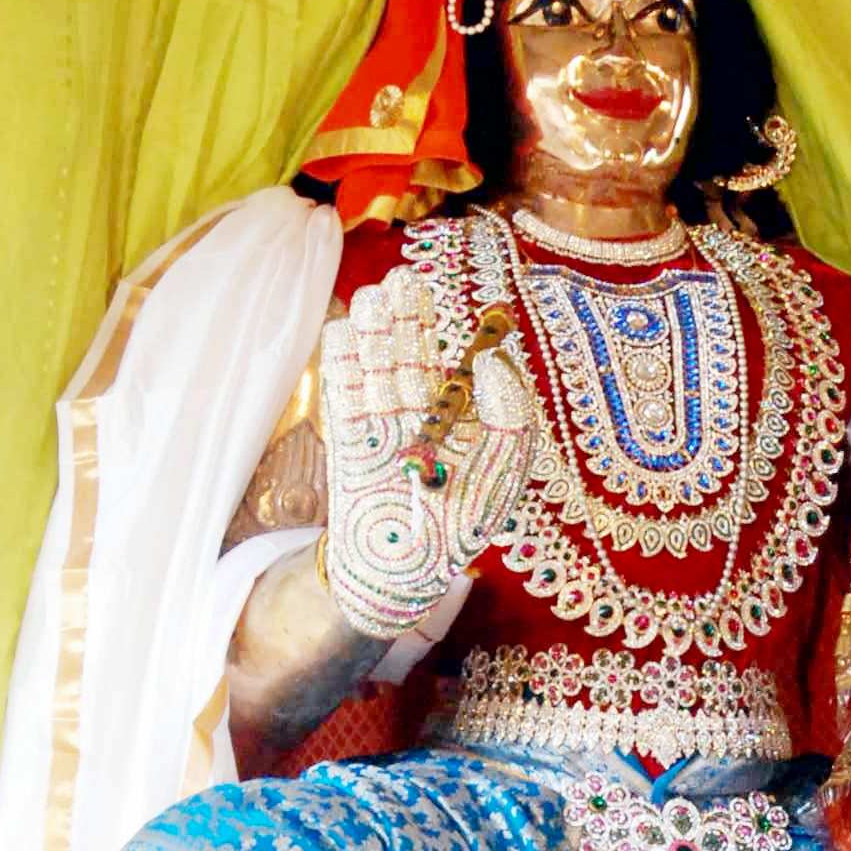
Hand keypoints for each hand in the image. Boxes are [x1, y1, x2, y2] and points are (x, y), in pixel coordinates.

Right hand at [320, 273, 538, 639]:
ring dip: (371, 332)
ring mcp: (377, 429)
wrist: (408, 571)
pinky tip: (344, 331)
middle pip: (405, 355)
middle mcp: (413, 419)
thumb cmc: (462, 527)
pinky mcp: (347, 444)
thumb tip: (496, 358)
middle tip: (402, 280)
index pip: (441, 361)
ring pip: (373, 368)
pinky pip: (343, 395)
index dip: (436, 327)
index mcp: (453, 421)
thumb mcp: (505, 465)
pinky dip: (341, 363)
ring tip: (374, 297)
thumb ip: (508, 411)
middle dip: (402, 318)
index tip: (436, 293)